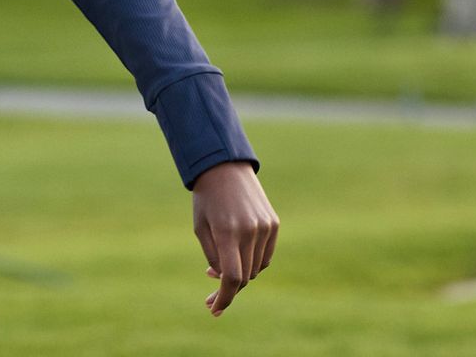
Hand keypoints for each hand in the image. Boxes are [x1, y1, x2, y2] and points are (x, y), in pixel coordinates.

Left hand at [193, 160, 277, 316]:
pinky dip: (253, 262)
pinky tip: (238, 257)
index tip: (215, 309)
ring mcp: (265, 227)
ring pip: (256, 268)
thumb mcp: (201, 228)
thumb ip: (213, 257)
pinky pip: (265, 255)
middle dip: (228, 289)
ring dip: (241, 274)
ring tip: (220, 270)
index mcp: (227, 232)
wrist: (225, 167)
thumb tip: (225, 281)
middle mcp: (250, 230)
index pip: (232, 277)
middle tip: (211, 297)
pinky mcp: (274, 224)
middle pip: (245, 276)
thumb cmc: (207, 199)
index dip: (225, 297)